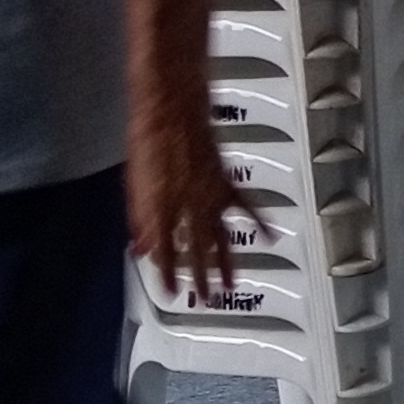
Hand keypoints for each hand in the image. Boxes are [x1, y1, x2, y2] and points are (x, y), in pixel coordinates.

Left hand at [128, 107, 254, 302]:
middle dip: (200, 278)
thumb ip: (139, 218)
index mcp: (163, 206)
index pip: (165, 251)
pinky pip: (247, 206)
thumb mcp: (134, 182)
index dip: (167, 275)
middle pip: (196, 250)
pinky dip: (260, 222)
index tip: (170, 292)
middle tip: (205, 298)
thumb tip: (139, 244)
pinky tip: (270, 235)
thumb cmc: (148, 136)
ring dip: (227, 262)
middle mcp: (189, 203)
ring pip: (221, 235)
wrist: (172, 105)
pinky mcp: (227, 180)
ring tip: (232, 283)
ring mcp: (212, 193)